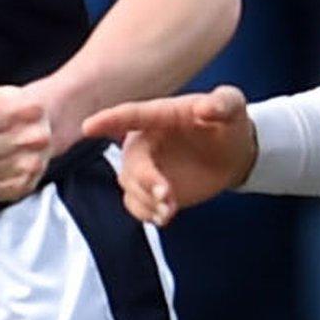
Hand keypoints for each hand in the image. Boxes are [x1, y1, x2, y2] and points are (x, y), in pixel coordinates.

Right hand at [80, 85, 253, 227]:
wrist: (232, 156)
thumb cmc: (228, 125)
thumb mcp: (232, 107)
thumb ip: (222, 103)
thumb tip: (207, 107)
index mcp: (161, 115)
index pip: (131, 115)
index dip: (109, 121)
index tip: (87, 127)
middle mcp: (145, 140)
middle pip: (131, 161)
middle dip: (144, 179)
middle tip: (167, 197)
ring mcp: (145, 167)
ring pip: (130, 186)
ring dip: (146, 201)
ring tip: (171, 211)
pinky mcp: (149, 190)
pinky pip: (135, 204)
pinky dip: (146, 213)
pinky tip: (165, 216)